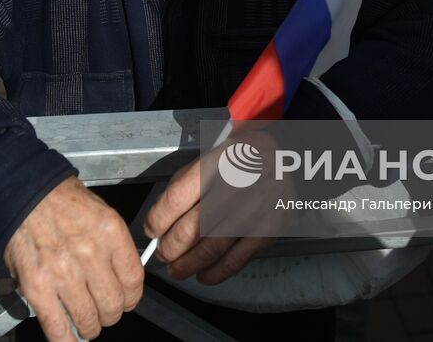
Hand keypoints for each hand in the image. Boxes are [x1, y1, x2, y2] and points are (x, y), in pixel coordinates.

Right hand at [3, 177, 143, 340]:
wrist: (21, 192)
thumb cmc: (58, 199)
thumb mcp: (99, 212)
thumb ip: (113, 245)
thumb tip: (122, 275)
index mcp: (110, 231)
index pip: (134, 280)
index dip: (131, 297)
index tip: (126, 300)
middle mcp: (90, 253)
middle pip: (113, 304)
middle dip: (110, 314)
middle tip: (104, 312)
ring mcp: (63, 272)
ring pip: (88, 319)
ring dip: (89, 327)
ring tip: (86, 323)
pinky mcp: (37, 287)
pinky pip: (57, 327)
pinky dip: (65, 339)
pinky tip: (68, 338)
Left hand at [143, 136, 275, 285]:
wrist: (281, 159)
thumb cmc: (236, 162)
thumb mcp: (207, 159)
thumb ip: (181, 188)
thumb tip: (158, 225)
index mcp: (218, 160)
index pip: (178, 197)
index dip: (159, 219)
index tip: (150, 232)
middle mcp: (239, 183)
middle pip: (193, 226)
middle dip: (170, 246)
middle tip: (163, 254)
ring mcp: (257, 207)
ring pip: (212, 247)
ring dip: (188, 264)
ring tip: (176, 269)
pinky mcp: (270, 228)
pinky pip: (237, 258)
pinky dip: (216, 272)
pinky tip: (203, 274)